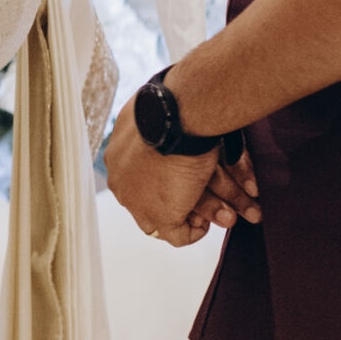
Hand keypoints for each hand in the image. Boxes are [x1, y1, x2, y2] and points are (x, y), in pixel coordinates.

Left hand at [105, 95, 247, 244]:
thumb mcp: (155, 111)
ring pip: (169, 216)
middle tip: (205, 205)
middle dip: (183, 203)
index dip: (164, 182)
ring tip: (223, 215)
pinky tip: (210, 222)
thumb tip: (156, 110)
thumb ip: (154, 123)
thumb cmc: (174, 103)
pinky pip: (177, 236)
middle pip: (153, 198)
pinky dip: (195, 232)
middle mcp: (122, 180)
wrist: (177, 114)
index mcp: (117, 154)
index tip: (188, 179)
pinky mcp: (159, 216)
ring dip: (200, 214)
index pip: (138, 178)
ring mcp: (137, 201)